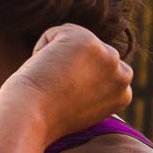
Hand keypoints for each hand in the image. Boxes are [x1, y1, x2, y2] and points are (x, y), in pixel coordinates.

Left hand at [0, 24, 133, 142]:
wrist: (30, 119)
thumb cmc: (41, 119)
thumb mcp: (77, 106)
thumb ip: (89, 88)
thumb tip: (81, 70)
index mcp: (123, 94)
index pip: (99, 70)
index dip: (73, 80)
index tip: (62, 98)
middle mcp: (123, 74)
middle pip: (89, 53)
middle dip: (68, 67)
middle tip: (54, 90)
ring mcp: (108, 56)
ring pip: (73, 41)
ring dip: (55, 58)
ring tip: (49, 81)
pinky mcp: (87, 41)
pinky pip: (55, 33)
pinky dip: (40, 48)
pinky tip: (42, 70)